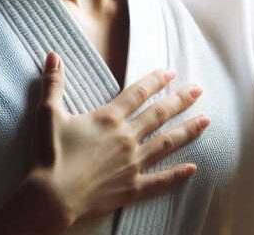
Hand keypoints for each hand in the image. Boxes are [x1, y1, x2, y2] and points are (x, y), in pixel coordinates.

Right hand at [0, 53, 208, 234]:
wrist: (52, 196)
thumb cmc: (50, 155)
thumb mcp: (48, 114)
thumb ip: (53, 83)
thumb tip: (53, 56)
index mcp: (109, 118)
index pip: (138, 93)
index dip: (155, 81)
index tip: (170, 73)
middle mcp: (127, 137)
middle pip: (160, 114)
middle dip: (180, 100)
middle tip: (198, 90)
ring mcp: (133, 163)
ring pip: (167, 143)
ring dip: (188, 130)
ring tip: (206, 121)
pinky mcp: (133, 187)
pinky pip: (161, 180)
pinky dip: (178, 174)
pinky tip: (194, 168)